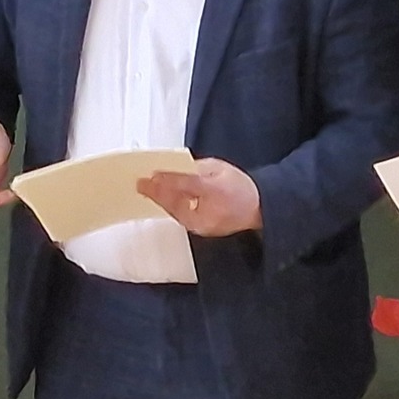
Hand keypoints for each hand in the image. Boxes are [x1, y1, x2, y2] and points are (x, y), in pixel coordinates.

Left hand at [139, 160, 262, 237]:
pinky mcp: (201, 231)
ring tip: (146, 190)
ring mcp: (205, 224)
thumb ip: (196, 168)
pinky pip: (181, 218)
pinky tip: (160, 200)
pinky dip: (169, 208)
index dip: (167, 179)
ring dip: (160, 200)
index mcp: (217, 190)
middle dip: (157, 191)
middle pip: (177, 201)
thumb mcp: (218, 168)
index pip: (187, 184)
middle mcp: (210, 210)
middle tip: (141, 183)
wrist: (257, 208)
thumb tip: (173, 168)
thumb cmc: (238, 185)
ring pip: (176, 211)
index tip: (151, 174)